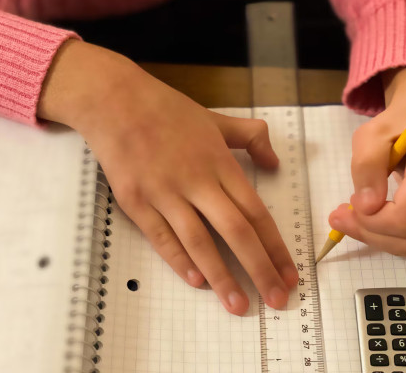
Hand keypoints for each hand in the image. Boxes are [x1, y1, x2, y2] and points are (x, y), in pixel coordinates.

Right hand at [39, 40, 297, 314]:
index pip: (256, 212)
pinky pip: (161, 237)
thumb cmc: (167, 110)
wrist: (115, 101)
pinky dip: (179, 260)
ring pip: (199, 241)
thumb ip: (251, 137)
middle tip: (277, 299)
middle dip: (260, 269)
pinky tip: (197, 282)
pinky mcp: (136, 202)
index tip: (291, 273)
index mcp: (219, 163)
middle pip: (236, 231)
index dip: (276, 246)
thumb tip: (275, 162)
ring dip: (222, 276)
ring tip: (239, 305)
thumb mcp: (215, 119)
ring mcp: (164, 193)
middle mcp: (196, 181)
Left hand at [329, 67, 405, 255]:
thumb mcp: (371, 134)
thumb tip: (367, 206)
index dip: (372, 219)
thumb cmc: (397, 123)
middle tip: (341, 215)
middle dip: (369, 231)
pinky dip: (389, 235)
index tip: (352, 200)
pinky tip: (373, 217)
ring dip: (376, 236)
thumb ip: (366, 165)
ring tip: (352, 216)